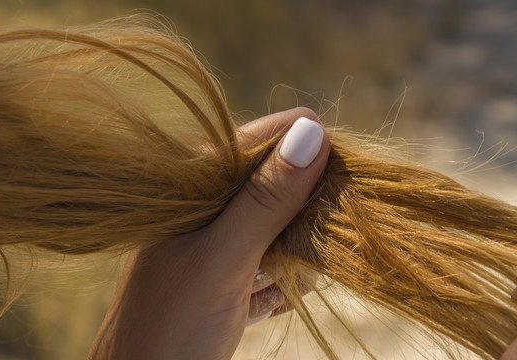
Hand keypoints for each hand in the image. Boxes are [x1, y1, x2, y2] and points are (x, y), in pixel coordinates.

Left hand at [88, 107, 329, 358]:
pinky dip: (283, 283)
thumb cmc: (170, 327)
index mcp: (190, 188)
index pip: (257, 142)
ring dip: (296, 253)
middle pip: (275, 186)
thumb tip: (314, 132)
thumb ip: (266, 199)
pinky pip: (272, 268)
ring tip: (285, 274)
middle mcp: (204, 211)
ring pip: (279, 229)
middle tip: (314, 231)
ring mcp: (216, 248)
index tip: (346, 162)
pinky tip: (276, 297)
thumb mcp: (223, 257)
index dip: (302, 146)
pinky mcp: (226, 284)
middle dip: (303, 209)